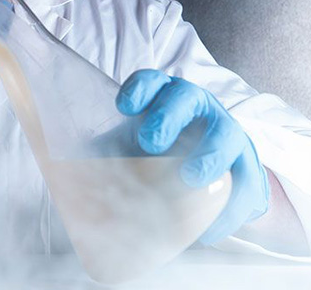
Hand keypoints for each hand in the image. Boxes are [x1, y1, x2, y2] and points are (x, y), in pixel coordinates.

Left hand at [116, 69, 268, 244]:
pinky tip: (211, 228)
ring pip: (224, 134)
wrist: (204, 181)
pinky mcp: (247, 167)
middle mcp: (197, 109)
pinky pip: (246, 183)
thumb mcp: (128, 149)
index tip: (123, 107)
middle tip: (149, 142)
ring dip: (208, 155)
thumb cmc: (156, 157)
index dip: (140, 88)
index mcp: (164, 99)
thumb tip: (62, 175)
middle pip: (187, 98)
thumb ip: (102, 154)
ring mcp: (225, 134)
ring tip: (191, 177)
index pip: (153, 82)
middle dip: (168, 116)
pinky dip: (230, 207)